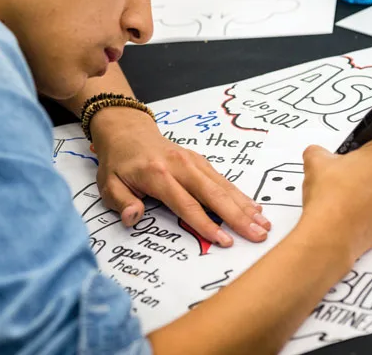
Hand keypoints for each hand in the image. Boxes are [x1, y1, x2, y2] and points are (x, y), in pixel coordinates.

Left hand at [89, 107, 269, 246]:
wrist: (126, 131)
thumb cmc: (118, 162)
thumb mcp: (107, 183)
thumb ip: (121, 201)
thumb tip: (134, 216)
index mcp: (157, 174)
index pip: (186, 204)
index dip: (205, 224)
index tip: (223, 241)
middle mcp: (180, 165)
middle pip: (213, 194)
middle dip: (237, 216)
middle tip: (258, 235)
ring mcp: (193, 160)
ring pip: (223, 185)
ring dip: (245, 206)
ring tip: (264, 225)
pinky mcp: (200, 160)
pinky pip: (222, 179)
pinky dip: (240, 194)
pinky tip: (254, 208)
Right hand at [298, 127, 371, 261]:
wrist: (333, 235)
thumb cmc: (330, 195)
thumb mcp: (316, 160)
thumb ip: (321, 150)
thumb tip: (321, 155)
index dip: (361, 139)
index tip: (351, 149)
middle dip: (371, 160)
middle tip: (347, 170)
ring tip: (350, 190)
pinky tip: (357, 205)